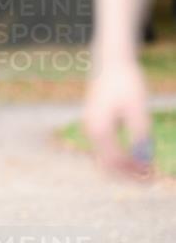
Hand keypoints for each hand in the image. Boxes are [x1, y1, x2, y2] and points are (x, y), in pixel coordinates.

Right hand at [83, 59, 151, 176]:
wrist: (111, 61)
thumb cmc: (127, 82)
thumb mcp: (138, 108)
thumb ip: (140, 134)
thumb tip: (145, 159)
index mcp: (100, 129)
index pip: (116, 162)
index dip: (134, 173)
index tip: (151, 178)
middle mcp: (91, 131)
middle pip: (107, 165)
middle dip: (128, 175)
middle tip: (149, 180)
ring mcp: (91, 128)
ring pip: (105, 159)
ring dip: (124, 167)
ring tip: (145, 170)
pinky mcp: (95, 124)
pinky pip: (105, 149)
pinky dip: (119, 157)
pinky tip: (136, 156)